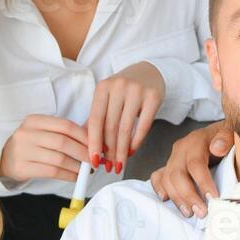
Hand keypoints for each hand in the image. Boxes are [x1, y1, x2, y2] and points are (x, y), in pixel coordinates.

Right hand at [0, 114, 91, 183]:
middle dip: (83, 152)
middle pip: (63, 142)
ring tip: (86, 170)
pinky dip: (68, 175)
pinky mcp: (22, 168)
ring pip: (59, 158)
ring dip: (77, 166)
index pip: (65, 125)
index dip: (84, 136)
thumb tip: (97, 138)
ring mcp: (22, 151)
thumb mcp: (44, 132)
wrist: (5, 159)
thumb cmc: (32, 144)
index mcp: (34, 120)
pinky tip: (75, 177)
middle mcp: (26, 133)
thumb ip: (66, 132)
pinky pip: (52, 172)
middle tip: (95, 159)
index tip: (97, 145)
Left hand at [86, 61, 165, 175]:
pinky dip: (136, 142)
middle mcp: (118, 87)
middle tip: (108, 167)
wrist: (149, 72)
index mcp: (103, 87)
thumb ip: (97, 119)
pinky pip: (143, 126)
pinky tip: (131, 151)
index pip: (95, 120)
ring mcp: (137, 90)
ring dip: (122, 151)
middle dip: (109, 151)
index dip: (94, 143)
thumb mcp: (107, 98)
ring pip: (126, 128)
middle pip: (110, 126)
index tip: (93, 160)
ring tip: (119, 164)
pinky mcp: (153, 97)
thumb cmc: (124, 89)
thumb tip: (86, 146)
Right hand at [148, 119, 232, 217]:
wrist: (220, 135)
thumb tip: (217, 148)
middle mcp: (181, 149)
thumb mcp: (232, 133)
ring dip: (177, 198)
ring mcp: (173, 158)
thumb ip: (226, 138)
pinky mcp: (169, 166)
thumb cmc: (227, 138)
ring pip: (167, 179)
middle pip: (177, 174)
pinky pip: (157, 177)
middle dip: (189, 196)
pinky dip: (159, 189)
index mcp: (196, 140)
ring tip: (190, 213)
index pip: (195, 163)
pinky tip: (166, 200)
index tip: (213, 198)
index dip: (203, 182)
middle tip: (202, 212)